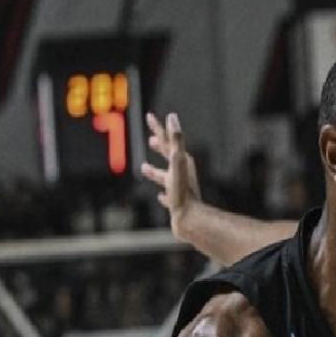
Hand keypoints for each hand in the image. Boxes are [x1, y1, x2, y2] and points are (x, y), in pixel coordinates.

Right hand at [141, 112, 201, 242]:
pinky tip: (160, 197)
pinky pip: (168, 197)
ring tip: (144, 167)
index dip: (158, 127)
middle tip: (151, 140)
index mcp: (181, 162)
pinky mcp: (177, 205)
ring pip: (165, 177)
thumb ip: (176, 139)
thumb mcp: (177, 161)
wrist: (190, 220)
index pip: (168, 140)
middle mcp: (181, 174)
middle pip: (169, 157)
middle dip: (160, 147)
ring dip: (155, 171)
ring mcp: (179, 189)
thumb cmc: (183, 192)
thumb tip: (172, 117)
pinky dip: (163, 195)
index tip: (150, 116)